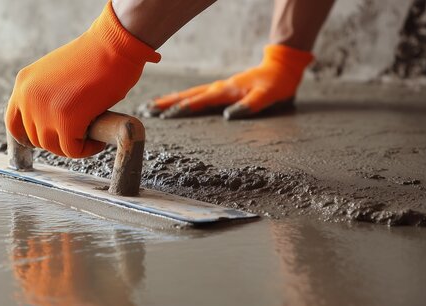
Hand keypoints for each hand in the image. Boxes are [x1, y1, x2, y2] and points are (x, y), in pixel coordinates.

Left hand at [5, 1, 159, 157]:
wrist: (114, 45)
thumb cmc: (94, 58)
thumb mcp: (56, 75)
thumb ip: (46, 96)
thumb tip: (48, 126)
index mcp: (24, 84)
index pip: (14, 124)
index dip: (30, 137)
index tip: (50, 138)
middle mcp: (28, 98)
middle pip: (35, 139)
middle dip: (58, 140)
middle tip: (79, 132)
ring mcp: (44, 110)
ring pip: (54, 147)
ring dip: (73, 146)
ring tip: (90, 134)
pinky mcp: (66, 120)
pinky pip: (73, 150)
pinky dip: (87, 149)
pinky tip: (97, 141)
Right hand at [137, 44, 312, 119]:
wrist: (281, 69)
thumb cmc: (276, 85)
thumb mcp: (268, 96)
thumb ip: (250, 105)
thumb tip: (228, 116)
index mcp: (225, 91)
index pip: (198, 101)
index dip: (181, 109)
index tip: (164, 116)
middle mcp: (217, 88)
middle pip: (186, 96)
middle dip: (165, 104)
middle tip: (145, 110)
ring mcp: (217, 88)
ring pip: (187, 94)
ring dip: (168, 100)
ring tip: (149, 107)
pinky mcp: (219, 90)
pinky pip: (194, 95)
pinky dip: (180, 98)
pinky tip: (171, 102)